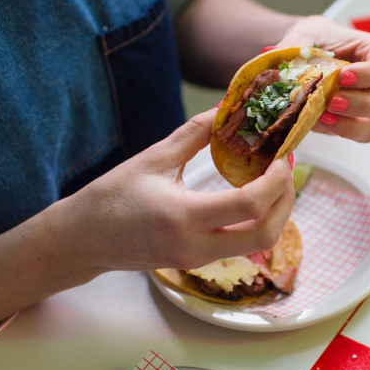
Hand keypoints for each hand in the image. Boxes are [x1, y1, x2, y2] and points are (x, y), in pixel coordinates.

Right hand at [70, 108, 295, 271]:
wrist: (83, 240)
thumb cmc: (111, 197)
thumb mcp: (153, 158)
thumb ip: (196, 133)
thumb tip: (228, 107)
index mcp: (183, 217)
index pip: (250, 205)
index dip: (276, 180)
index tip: (282, 155)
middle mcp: (195, 246)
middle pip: (266, 234)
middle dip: (286, 200)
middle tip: (285, 168)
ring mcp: (198, 259)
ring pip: (258, 244)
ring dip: (275, 213)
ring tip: (272, 179)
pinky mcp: (198, 262)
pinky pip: (241, 245)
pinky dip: (257, 221)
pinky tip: (252, 195)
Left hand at [272, 16, 369, 142]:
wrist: (304, 55)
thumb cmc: (314, 40)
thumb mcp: (305, 35)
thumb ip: (292, 45)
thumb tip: (270, 54)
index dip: (369, 74)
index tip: (343, 76)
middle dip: (360, 105)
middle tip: (332, 101)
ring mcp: (366, 108)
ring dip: (349, 126)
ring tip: (323, 116)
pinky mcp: (350, 124)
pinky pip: (352, 135)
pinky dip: (336, 132)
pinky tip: (316, 122)